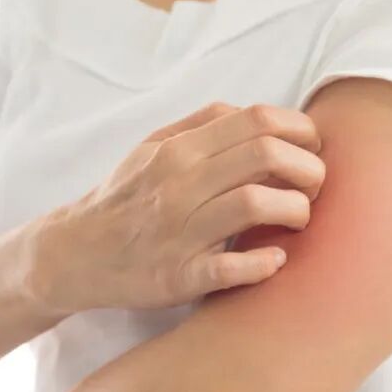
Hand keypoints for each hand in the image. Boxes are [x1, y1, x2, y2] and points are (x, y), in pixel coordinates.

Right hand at [28, 102, 323, 311]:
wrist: (76, 254)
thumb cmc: (125, 199)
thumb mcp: (152, 148)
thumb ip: (201, 125)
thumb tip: (252, 114)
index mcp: (178, 150)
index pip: (257, 121)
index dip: (300, 130)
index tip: (311, 148)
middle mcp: (178, 185)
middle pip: (265, 156)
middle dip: (308, 168)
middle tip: (315, 185)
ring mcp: (178, 232)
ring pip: (255, 205)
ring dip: (295, 210)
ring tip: (298, 219)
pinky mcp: (177, 277)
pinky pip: (233, 268)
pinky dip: (265, 264)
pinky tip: (275, 260)